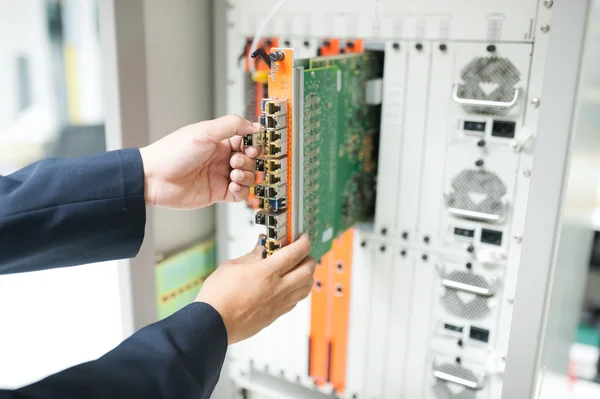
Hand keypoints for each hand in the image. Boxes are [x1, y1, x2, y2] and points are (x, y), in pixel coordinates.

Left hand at [139, 114, 262, 208]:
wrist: (155, 179)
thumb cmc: (173, 153)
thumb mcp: (205, 132)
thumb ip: (232, 125)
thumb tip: (255, 125)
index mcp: (219, 141)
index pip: (246, 140)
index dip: (253, 143)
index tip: (253, 145)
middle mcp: (221, 158)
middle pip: (250, 159)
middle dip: (249, 160)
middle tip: (236, 160)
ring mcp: (220, 176)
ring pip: (248, 177)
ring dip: (246, 175)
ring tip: (233, 173)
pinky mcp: (218, 193)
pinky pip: (240, 194)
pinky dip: (241, 190)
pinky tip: (232, 185)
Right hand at [196, 235, 315, 344]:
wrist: (213, 324)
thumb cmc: (218, 296)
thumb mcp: (233, 266)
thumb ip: (252, 255)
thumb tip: (262, 247)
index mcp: (267, 272)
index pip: (296, 253)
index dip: (304, 242)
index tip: (303, 238)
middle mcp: (278, 289)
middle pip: (308, 270)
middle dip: (309, 257)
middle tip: (302, 252)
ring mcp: (278, 304)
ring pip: (306, 288)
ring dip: (307, 275)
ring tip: (298, 269)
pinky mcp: (275, 315)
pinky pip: (295, 300)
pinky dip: (298, 290)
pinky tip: (288, 286)